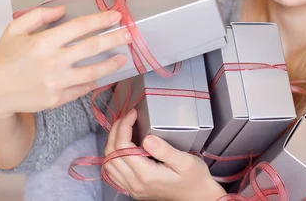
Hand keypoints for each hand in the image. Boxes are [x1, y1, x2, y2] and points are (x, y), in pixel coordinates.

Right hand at [0, 5, 129, 120]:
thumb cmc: (5, 58)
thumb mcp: (15, 30)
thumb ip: (39, 15)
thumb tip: (63, 10)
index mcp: (43, 42)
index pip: (80, 27)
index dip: (101, 20)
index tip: (117, 16)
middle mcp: (53, 62)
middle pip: (92, 47)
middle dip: (115, 39)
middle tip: (131, 34)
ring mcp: (57, 82)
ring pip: (93, 71)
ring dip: (112, 64)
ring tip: (123, 57)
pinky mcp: (58, 99)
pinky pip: (82, 88)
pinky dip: (92, 81)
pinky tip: (98, 75)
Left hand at [104, 109, 226, 200]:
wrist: (197, 196)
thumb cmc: (195, 178)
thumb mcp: (185, 161)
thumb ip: (165, 150)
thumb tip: (147, 138)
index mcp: (147, 175)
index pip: (122, 147)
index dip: (124, 126)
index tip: (133, 114)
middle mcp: (135, 183)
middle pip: (111, 154)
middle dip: (115, 131)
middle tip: (126, 117)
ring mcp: (132, 188)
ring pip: (109, 164)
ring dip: (112, 143)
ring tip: (123, 128)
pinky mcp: (133, 189)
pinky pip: (113, 173)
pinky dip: (113, 157)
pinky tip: (122, 147)